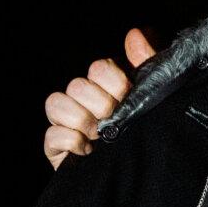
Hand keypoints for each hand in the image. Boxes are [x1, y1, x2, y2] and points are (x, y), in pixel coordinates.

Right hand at [43, 28, 154, 169]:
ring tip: (100, 134)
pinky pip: (51, 136)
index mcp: (107, 85)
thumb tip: (136, 34)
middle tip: (115, 117)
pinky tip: (88, 150)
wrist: (146, 172)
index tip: (127, 94)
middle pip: (77, 84)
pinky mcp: (56, 149)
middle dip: (100, 102)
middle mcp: (84, 100)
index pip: (98, 67)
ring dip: (82, 119)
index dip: (113, 79)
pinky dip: (71, 141)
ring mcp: (67, 123)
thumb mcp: (155, 95)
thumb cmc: (149, 129)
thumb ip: (148, 63)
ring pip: (56, 103)